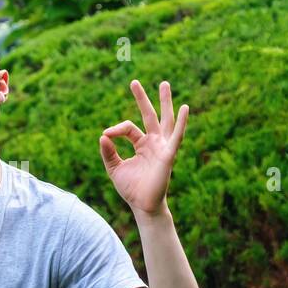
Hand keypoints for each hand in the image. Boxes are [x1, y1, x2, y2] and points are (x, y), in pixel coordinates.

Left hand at [99, 79, 188, 216]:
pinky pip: (177, 136)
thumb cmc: (131, 189)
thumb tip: (102, 136)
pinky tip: (185, 108)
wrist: (142, 206)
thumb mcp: (114, 168)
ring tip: (164, 84)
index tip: (106, 135)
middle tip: (134, 82)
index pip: (129, 128)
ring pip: (165, 120)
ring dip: (165, 102)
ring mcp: (163, 147)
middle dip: (143, 99)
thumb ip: (108, 152)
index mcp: (141, 144)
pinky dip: (182, 122)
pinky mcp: (169, 155)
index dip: (116, 129)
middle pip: (149, 115)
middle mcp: (154, 142)